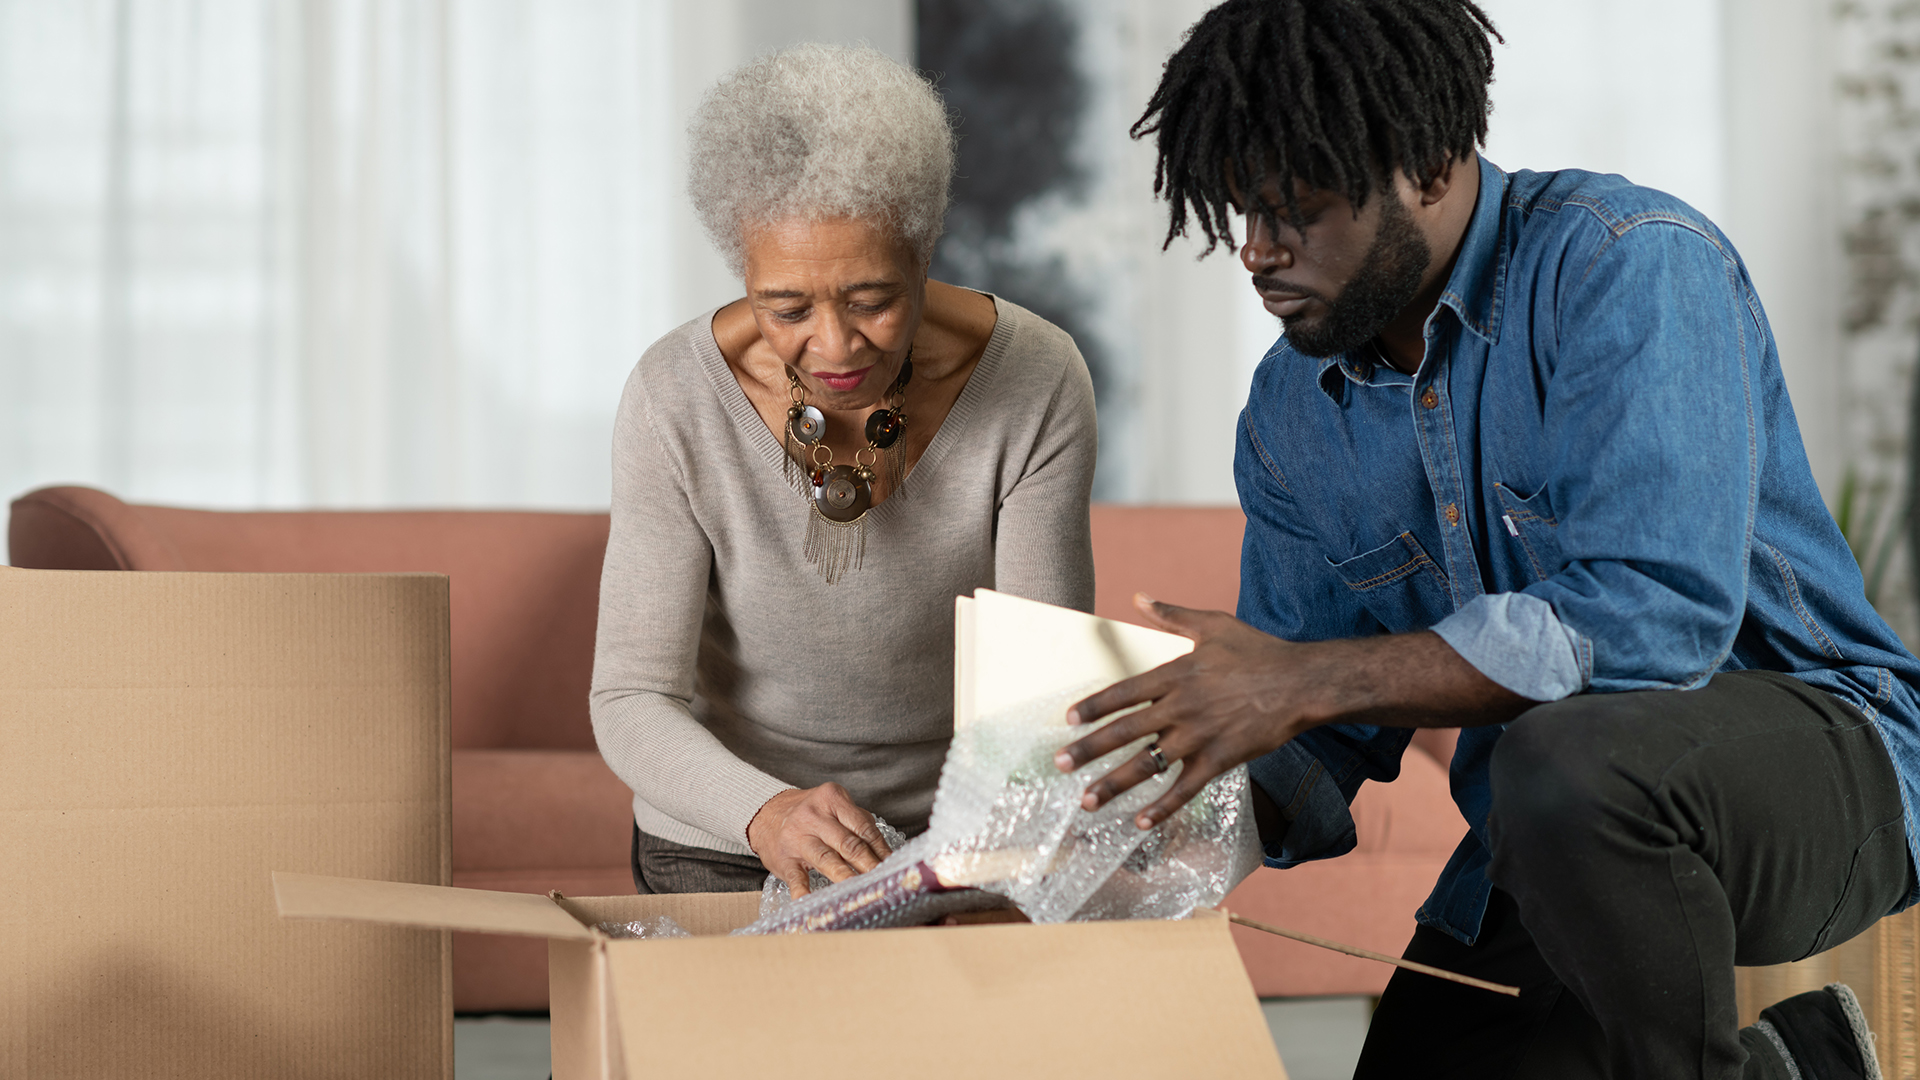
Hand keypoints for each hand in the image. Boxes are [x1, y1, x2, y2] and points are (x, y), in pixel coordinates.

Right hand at [746, 783, 893, 896]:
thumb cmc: (809, 813)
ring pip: (826, 858)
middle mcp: (814, 817)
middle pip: (848, 843)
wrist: (766, 813)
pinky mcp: (785, 859)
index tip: (893, 865)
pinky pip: (797, 877)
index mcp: (832, 799)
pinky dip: (804, 891)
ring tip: (861, 890)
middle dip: (869, 864)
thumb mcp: (833, 806)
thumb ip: (857, 822)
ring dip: (845, 876)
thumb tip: (885, 850)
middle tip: (884, 879)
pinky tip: (812, 901)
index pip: (863, 827)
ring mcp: (798, 838)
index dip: (880, 849)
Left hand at [1053, 595, 1328, 832]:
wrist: (1302, 683)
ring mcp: (1198, 736)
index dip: (1093, 707)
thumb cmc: (1259, 651)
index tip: (1068, 720)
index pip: (1123, 692)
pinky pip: (1184, 789)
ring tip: (1086, 801)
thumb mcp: (1212, 624)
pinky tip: (1139, 822)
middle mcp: (1180, 707)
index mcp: (1175, 674)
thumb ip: (1171, 615)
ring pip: (1146, 764)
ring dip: (1113, 784)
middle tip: (1060, 764)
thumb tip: (1139, 597)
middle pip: (1124, 731)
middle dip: (1088, 750)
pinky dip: (1161, 807)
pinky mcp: (1219, 760)